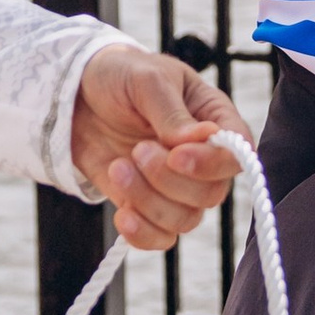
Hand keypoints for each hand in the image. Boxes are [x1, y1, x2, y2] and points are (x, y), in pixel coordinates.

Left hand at [71, 46, 245, 248]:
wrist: (77, 96)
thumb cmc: (121, 76)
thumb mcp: (146, 79)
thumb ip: (172, 112)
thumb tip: (202, 138)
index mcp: (213, 118)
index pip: (237, 153)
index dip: (212, 163)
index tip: (176, 154)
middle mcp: (202, 157)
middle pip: (211, 193)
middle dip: (169, 180)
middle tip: (137, 150)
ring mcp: (176, 185)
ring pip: (186, 219)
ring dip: (148, 201)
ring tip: (118, 167)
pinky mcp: (148, 205)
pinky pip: (161, 238)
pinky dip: (142, 233)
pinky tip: (121, 213)